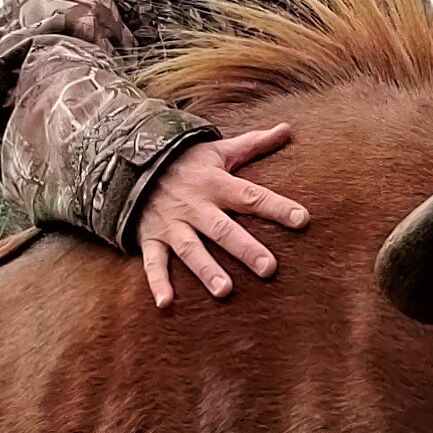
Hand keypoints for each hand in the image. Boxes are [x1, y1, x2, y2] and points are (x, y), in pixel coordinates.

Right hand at [134, 124, 308, 307]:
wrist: (129, 161)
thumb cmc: (184, 161)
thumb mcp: (217, 149)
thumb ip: (253, 144)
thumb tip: (287, 128)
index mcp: (215, 184)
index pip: (251, 196)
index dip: (277, 207)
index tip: (303, 220)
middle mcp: (195, 205)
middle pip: (223, 229)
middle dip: (245, 249)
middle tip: (269, 268)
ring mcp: (171, 224)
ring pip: (190, 249)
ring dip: (206, 269)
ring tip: (225, 290)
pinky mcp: (150, 237)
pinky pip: (153, 262)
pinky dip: (157, 282)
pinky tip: (167, 303)